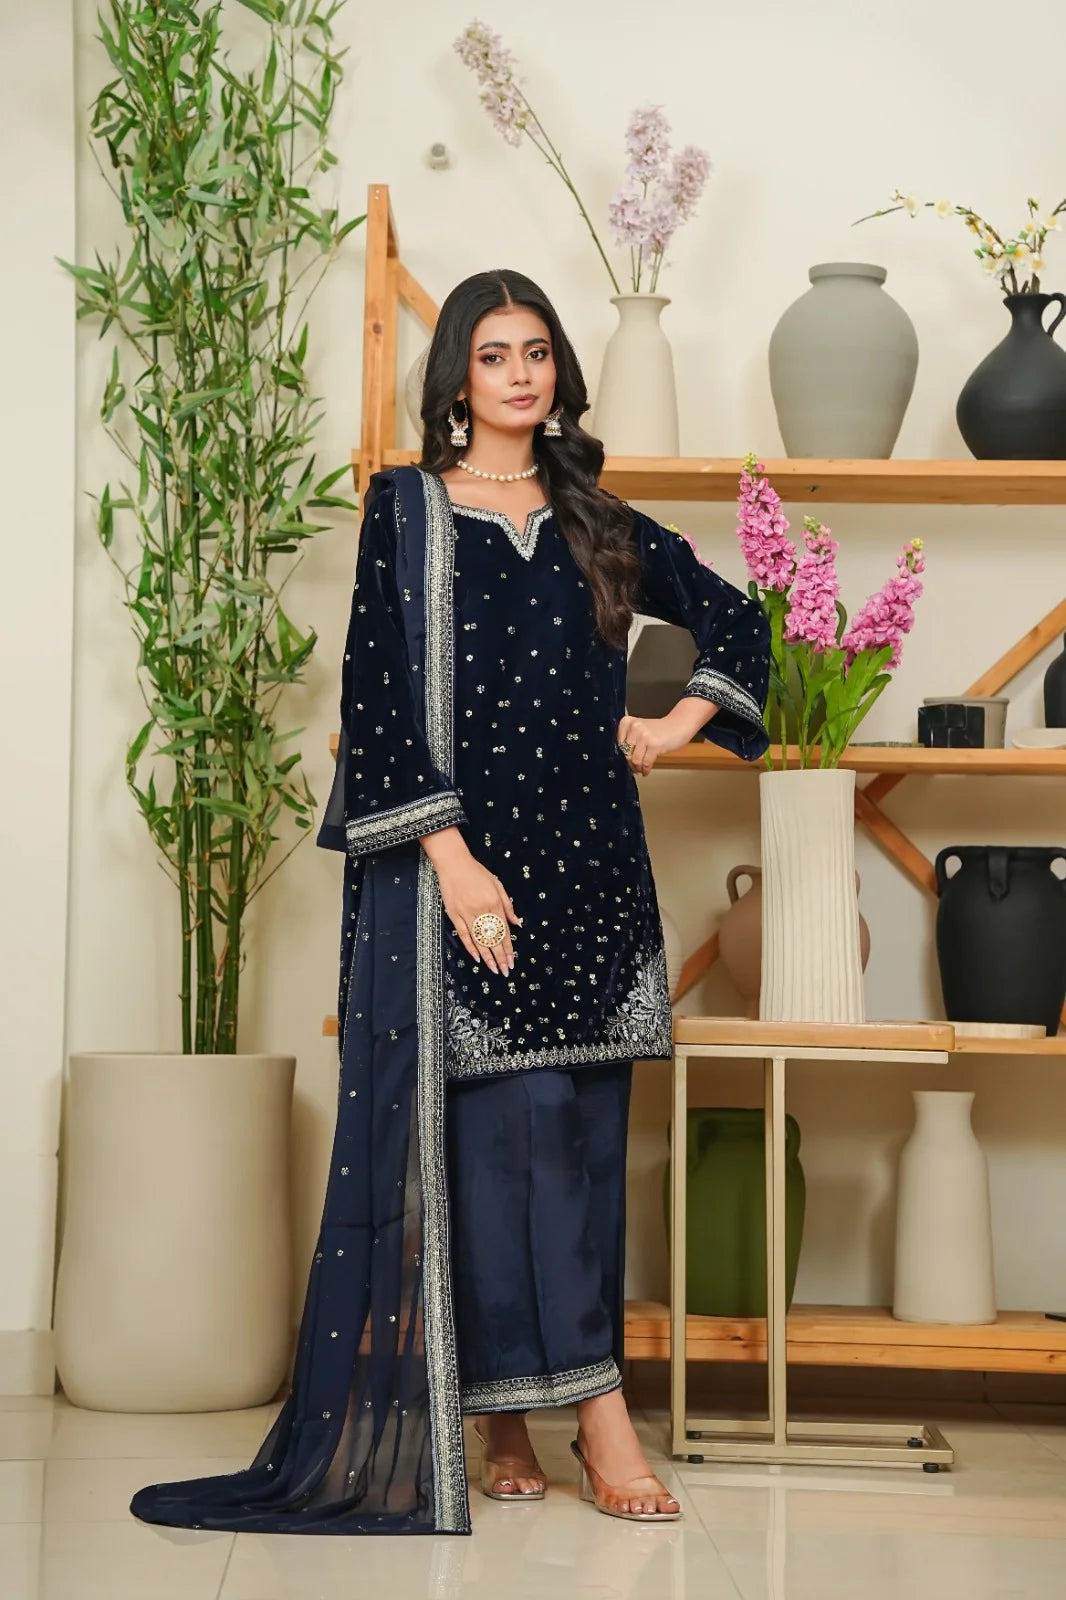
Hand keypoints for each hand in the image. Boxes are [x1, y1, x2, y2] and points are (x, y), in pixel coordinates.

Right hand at [434, 852, 520, 975]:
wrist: (454, 863)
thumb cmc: (477, 872)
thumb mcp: (497, 884)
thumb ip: (507, 905)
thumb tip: (517, 923)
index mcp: (494, 902)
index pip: (504, 930)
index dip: (509, 947)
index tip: (512, 960)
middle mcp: (482, 910)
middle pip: (493, 938)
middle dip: (500, 956)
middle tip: (505, 970)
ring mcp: (466, 913)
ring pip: (479, 940)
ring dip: (487, 956)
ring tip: (494, 969)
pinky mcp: (454, 914)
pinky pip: (463, 934)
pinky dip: (470, 947)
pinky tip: (477, 958)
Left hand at [617, 710, 702, 775]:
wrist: (679, 725)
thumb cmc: (660, 729)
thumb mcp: (641, 729)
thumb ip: (630, 740)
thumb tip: (622, 760)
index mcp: (628, 722)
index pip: (619, 744)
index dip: (622, 754)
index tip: (626, 760)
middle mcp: (635, 727)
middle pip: (626, 753)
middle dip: (629, 763)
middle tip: (634, 768)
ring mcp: (644, 736)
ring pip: (634, 759)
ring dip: (637, 768)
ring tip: (640, 769)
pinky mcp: (654, 745)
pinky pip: (646, 763)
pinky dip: (645, 769)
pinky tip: (646, 771)